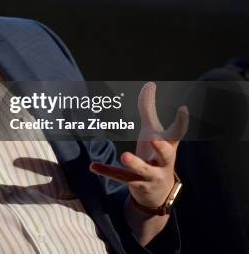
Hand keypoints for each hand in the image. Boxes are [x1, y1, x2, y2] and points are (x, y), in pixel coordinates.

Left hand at [89, 82, 188, 208]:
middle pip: (166, 154)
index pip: (177, 133)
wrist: (158, 192)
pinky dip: (107, 171)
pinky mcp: (136, 184)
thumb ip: (149, 108)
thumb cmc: (155, 154)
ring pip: (143, 170)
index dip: (181, 121)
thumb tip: (149, 83)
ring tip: (123, 155)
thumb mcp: (153, 131)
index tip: (183, 108)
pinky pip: (121, 178)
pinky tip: (93, 166)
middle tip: (154, 138)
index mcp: (168, 145)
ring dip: (134, 163)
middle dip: (162, 147)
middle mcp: (163, 161)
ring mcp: (150, 175)